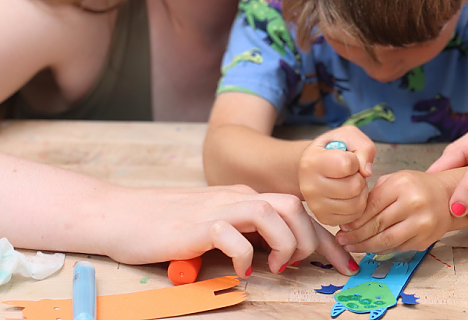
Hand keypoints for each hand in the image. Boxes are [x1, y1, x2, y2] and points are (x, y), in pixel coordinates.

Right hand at [102, 184, 356, 277]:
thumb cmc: (168, 225)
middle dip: (314, 240)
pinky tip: (241, 270)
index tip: (345, 264)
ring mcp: (218, 207)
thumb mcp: (215, 225)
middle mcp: (237, 197)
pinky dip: (246, 254)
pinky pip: (234, 233)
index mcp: (244, 197)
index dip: (327, 238)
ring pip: (273, 211)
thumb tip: (282, 254)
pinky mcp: (197, 224)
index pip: (297, 210)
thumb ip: (246, 233)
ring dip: (285, 243)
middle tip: (310, 269)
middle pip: (294, 206)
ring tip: (276, 268)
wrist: (122, 214)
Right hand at [298, 126, 376, 225]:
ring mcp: (315, 205)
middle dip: (360, 178)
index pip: (347, 164)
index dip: (355, 159)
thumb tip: (366, 172)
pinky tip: (349, 195)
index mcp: (311, 162)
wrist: (314, 166)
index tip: (347, 157)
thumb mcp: (348, 136)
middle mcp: (309, 186)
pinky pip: (353, 217)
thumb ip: (363, 147)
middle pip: (353, 187)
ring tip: (351, 182)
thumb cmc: (332, 149)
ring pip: (356, 204)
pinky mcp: (324, 218)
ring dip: (361, 192)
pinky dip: (358, 205)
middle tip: (351, 172)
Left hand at [335, 170, 453, 253]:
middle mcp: (413, 204)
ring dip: (365, 246)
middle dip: (356, 234)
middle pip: (377, 224)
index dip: (355, 219)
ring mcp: (421, 224)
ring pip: (386, 240)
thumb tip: (351, 215)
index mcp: (401, 185)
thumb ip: (374, 194)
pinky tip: (369, 247)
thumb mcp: (395, 180)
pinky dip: (380, 249)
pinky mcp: (424, 240)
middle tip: (342, 239)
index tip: (343, 225)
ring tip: (351, 246)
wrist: (448, 197)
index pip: (372, 206)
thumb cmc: (417, 187)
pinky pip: (396, 247)